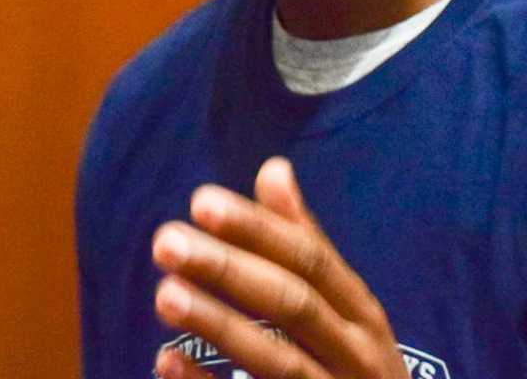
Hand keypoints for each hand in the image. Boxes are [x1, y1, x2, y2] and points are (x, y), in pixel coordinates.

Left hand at [152, 157, 409, 378]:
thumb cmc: (357, 368)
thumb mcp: (348, 308)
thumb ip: (306, 241)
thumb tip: (274, 167)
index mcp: (362, 313)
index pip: (310, 258)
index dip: (257, 230)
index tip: (201, 201)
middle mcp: (356, 354)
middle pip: (292, 304)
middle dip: (228, 270)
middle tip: (165, 240)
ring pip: (276, 360)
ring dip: (218, 325)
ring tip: (164, 292)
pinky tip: (166, 360)